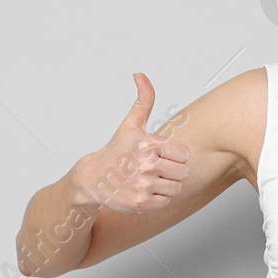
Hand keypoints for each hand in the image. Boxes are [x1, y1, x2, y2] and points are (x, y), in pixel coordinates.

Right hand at [70, 72, 189, 212]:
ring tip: (150, 178)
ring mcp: (143, 185)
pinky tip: (145, 189)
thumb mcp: (130, 124)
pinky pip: (166, 201)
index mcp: (147, 144)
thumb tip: (140, 74)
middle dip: (172, 170)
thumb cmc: (116, 150)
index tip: (161, 154)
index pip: (184, 154)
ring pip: (176, 187)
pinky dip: (158, 197)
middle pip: (183, 172)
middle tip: (155, 167)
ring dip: (166, 184)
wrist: (92, 178)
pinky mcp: (141, 203)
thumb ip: (143, 100)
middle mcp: (146, 165)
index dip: (175, 154)